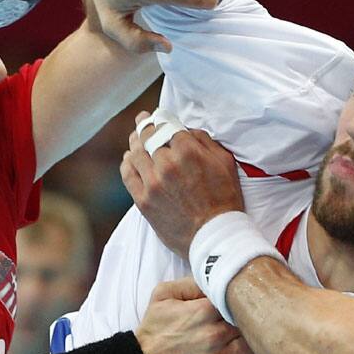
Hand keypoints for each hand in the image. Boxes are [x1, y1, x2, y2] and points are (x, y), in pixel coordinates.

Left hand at [121, 111, 243, 257]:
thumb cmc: (225, 199)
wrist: (215, 236)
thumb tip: (185, 130)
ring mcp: (152, 183)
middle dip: (145, 126)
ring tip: (136, 137)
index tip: (158, 116)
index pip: (167, 125)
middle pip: (148, 136)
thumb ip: (205, 141)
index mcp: (189, 152)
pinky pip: (127, 174)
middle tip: (143, 120)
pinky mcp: (143, 200)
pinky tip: (130, 159)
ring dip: (135, 142)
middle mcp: (167, 164)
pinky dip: (127, 163)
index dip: (161, 118)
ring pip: (135, 152)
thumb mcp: (225, 163)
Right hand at [136, 277, 261, 353]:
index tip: (233, 305)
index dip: (237, 302)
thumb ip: (190, 282)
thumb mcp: (162, 295)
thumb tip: (213, 277)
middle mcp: (215, 335)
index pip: (237, 299)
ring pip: (252, 347)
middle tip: (237, 323)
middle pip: (248, 323)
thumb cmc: (154, 331)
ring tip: (237, 342)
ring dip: (248, 344)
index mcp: (203, 311)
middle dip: (244, 323)